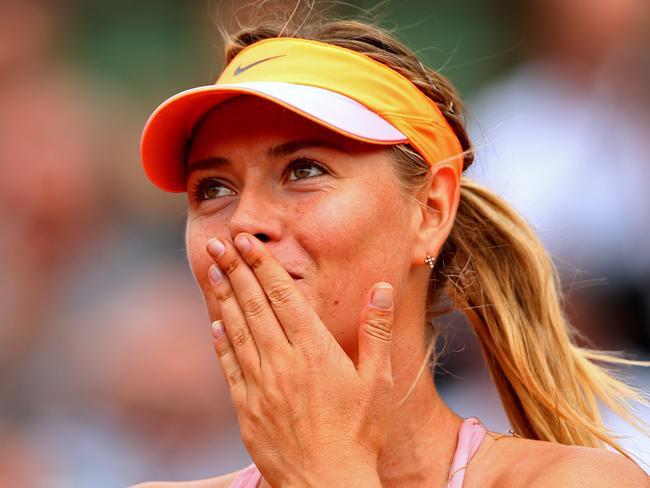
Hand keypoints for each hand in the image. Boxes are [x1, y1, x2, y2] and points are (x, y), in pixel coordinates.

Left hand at [206, 233, 393, 487]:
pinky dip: (220, 341)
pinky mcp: (246, 408)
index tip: (248, 241)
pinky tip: (213, 322)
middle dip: (237, 270)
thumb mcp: (377, 380)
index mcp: (314, 350)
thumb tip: (382, 288)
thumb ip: (376, 331)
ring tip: (212, 269)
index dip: (263, 265)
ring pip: (237, 330)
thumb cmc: (359, 433)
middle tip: (220, 242)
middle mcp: (282, 362)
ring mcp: (260, 385)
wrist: (327, 483)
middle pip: (254, 306)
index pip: (284, 296)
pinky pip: (229, 367)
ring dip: (223, 297)